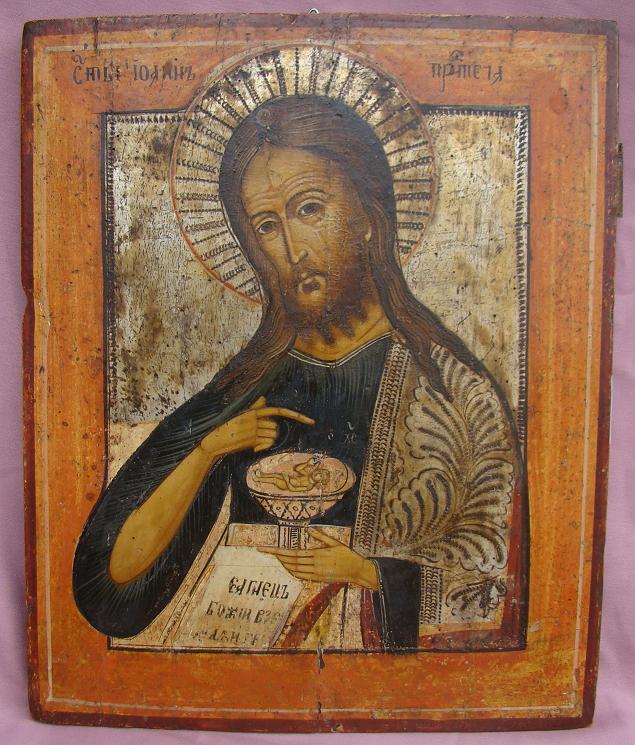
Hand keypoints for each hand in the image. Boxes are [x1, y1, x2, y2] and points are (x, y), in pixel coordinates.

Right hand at [199, 396, 313, 456]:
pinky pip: (267, 443)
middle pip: (275, 426)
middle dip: (270, 433)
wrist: (212, 442)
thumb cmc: (226, 429)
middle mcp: (254, 418)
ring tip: (253, 442)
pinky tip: (253, 449)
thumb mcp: (239, 416)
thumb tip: (264, 399)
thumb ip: (253, 408)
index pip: (278, 411)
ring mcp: (253, 428)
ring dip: (267, 440)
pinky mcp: (251, 439)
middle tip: (257, 438)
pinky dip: (263, 447)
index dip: (297, 416)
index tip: (311, 422)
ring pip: (273, 435)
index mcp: (252, 411)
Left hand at [259, 528, 379, 589]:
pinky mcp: (318, 579)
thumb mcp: (335, 542)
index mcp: (317, 554)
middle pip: (292, 561)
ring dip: (285, 564)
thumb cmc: (347, 554)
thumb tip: (309, 529)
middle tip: (267, 551)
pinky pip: (302, 576)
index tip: (267, 549)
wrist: (356, 570)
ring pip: (295, 570)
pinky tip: (289, 567)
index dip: (279, 551)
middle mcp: (315, 564)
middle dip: (278, 557)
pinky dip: (293, 572)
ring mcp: (316, 573)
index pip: (293, 553)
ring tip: (277, 558)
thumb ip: (321, 536)